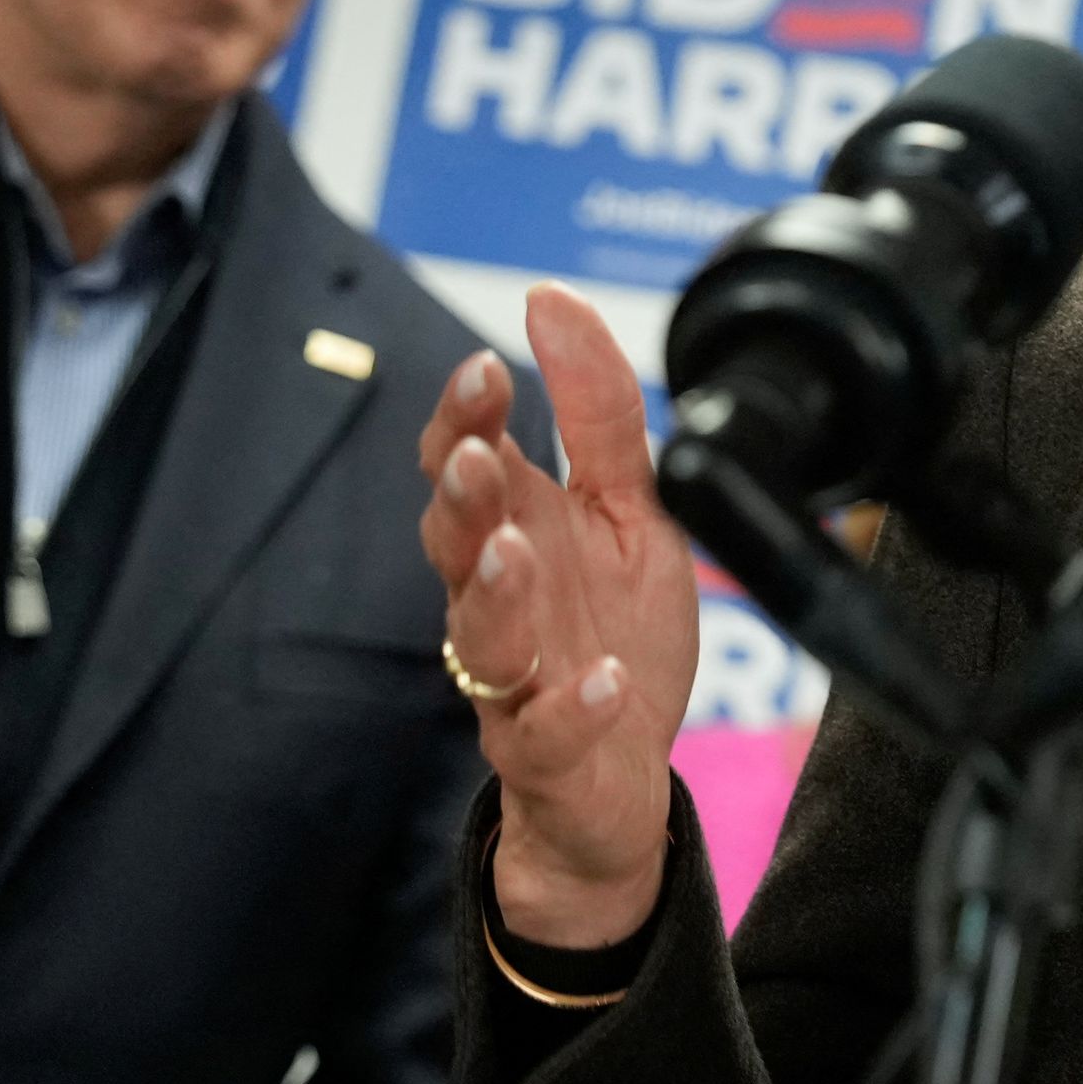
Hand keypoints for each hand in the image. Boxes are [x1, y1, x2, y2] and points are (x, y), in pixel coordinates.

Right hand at [416, 285, 698, 949]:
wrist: (622, 784)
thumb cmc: (614, 636)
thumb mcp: (629, 512)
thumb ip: (598, 412)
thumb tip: (549, 299)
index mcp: (516, 532)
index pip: (466, 462)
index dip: (466, 419)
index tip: (487, 369)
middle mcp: (499, 600)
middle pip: (453, 540)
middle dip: (460, 496)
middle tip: (475, 456)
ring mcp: (513, 681)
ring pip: (480, 634)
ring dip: (494, 591)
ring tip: (514, 550)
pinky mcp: (544, 754)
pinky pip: (544, 732)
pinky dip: (573, 708)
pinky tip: (603, 682)